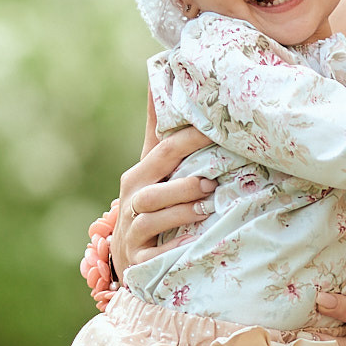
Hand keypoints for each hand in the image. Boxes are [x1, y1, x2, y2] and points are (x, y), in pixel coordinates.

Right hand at [111, 120, 215, 274]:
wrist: (128, 256)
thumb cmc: (149, 203)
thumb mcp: (151, 171)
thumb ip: (159, 133)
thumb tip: (157, 84)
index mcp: (137, 177)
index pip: (162, 153)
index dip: (189, 140)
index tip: (217, 130)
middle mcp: (131, 204)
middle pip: (151, 191)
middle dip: (182, 186)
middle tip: (212, 182)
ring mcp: (131, 234)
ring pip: (150, 220)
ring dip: (180, 213)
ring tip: (207, 208)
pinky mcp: (137, 262)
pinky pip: (154, 256)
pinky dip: (172, 249)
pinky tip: (193, 243)